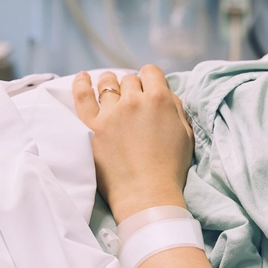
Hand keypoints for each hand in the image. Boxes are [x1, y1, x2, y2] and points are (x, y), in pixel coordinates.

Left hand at [72, 66, 193, 222]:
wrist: (147, 195)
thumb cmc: (170, 168)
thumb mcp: (186, 135)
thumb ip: (176, 108)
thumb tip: (165, 93)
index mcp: (160, 100)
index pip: (151, 72)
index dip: (151, 79)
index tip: (148, 88)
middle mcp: (134, 101)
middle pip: (129, 79)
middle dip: (132, 86)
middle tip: (132, 99)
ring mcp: (110, 113)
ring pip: (107, 83)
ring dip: (110, 83)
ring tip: (109, 87)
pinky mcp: (91, 126)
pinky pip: (82, 95)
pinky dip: (81, 83)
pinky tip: (82, 78)